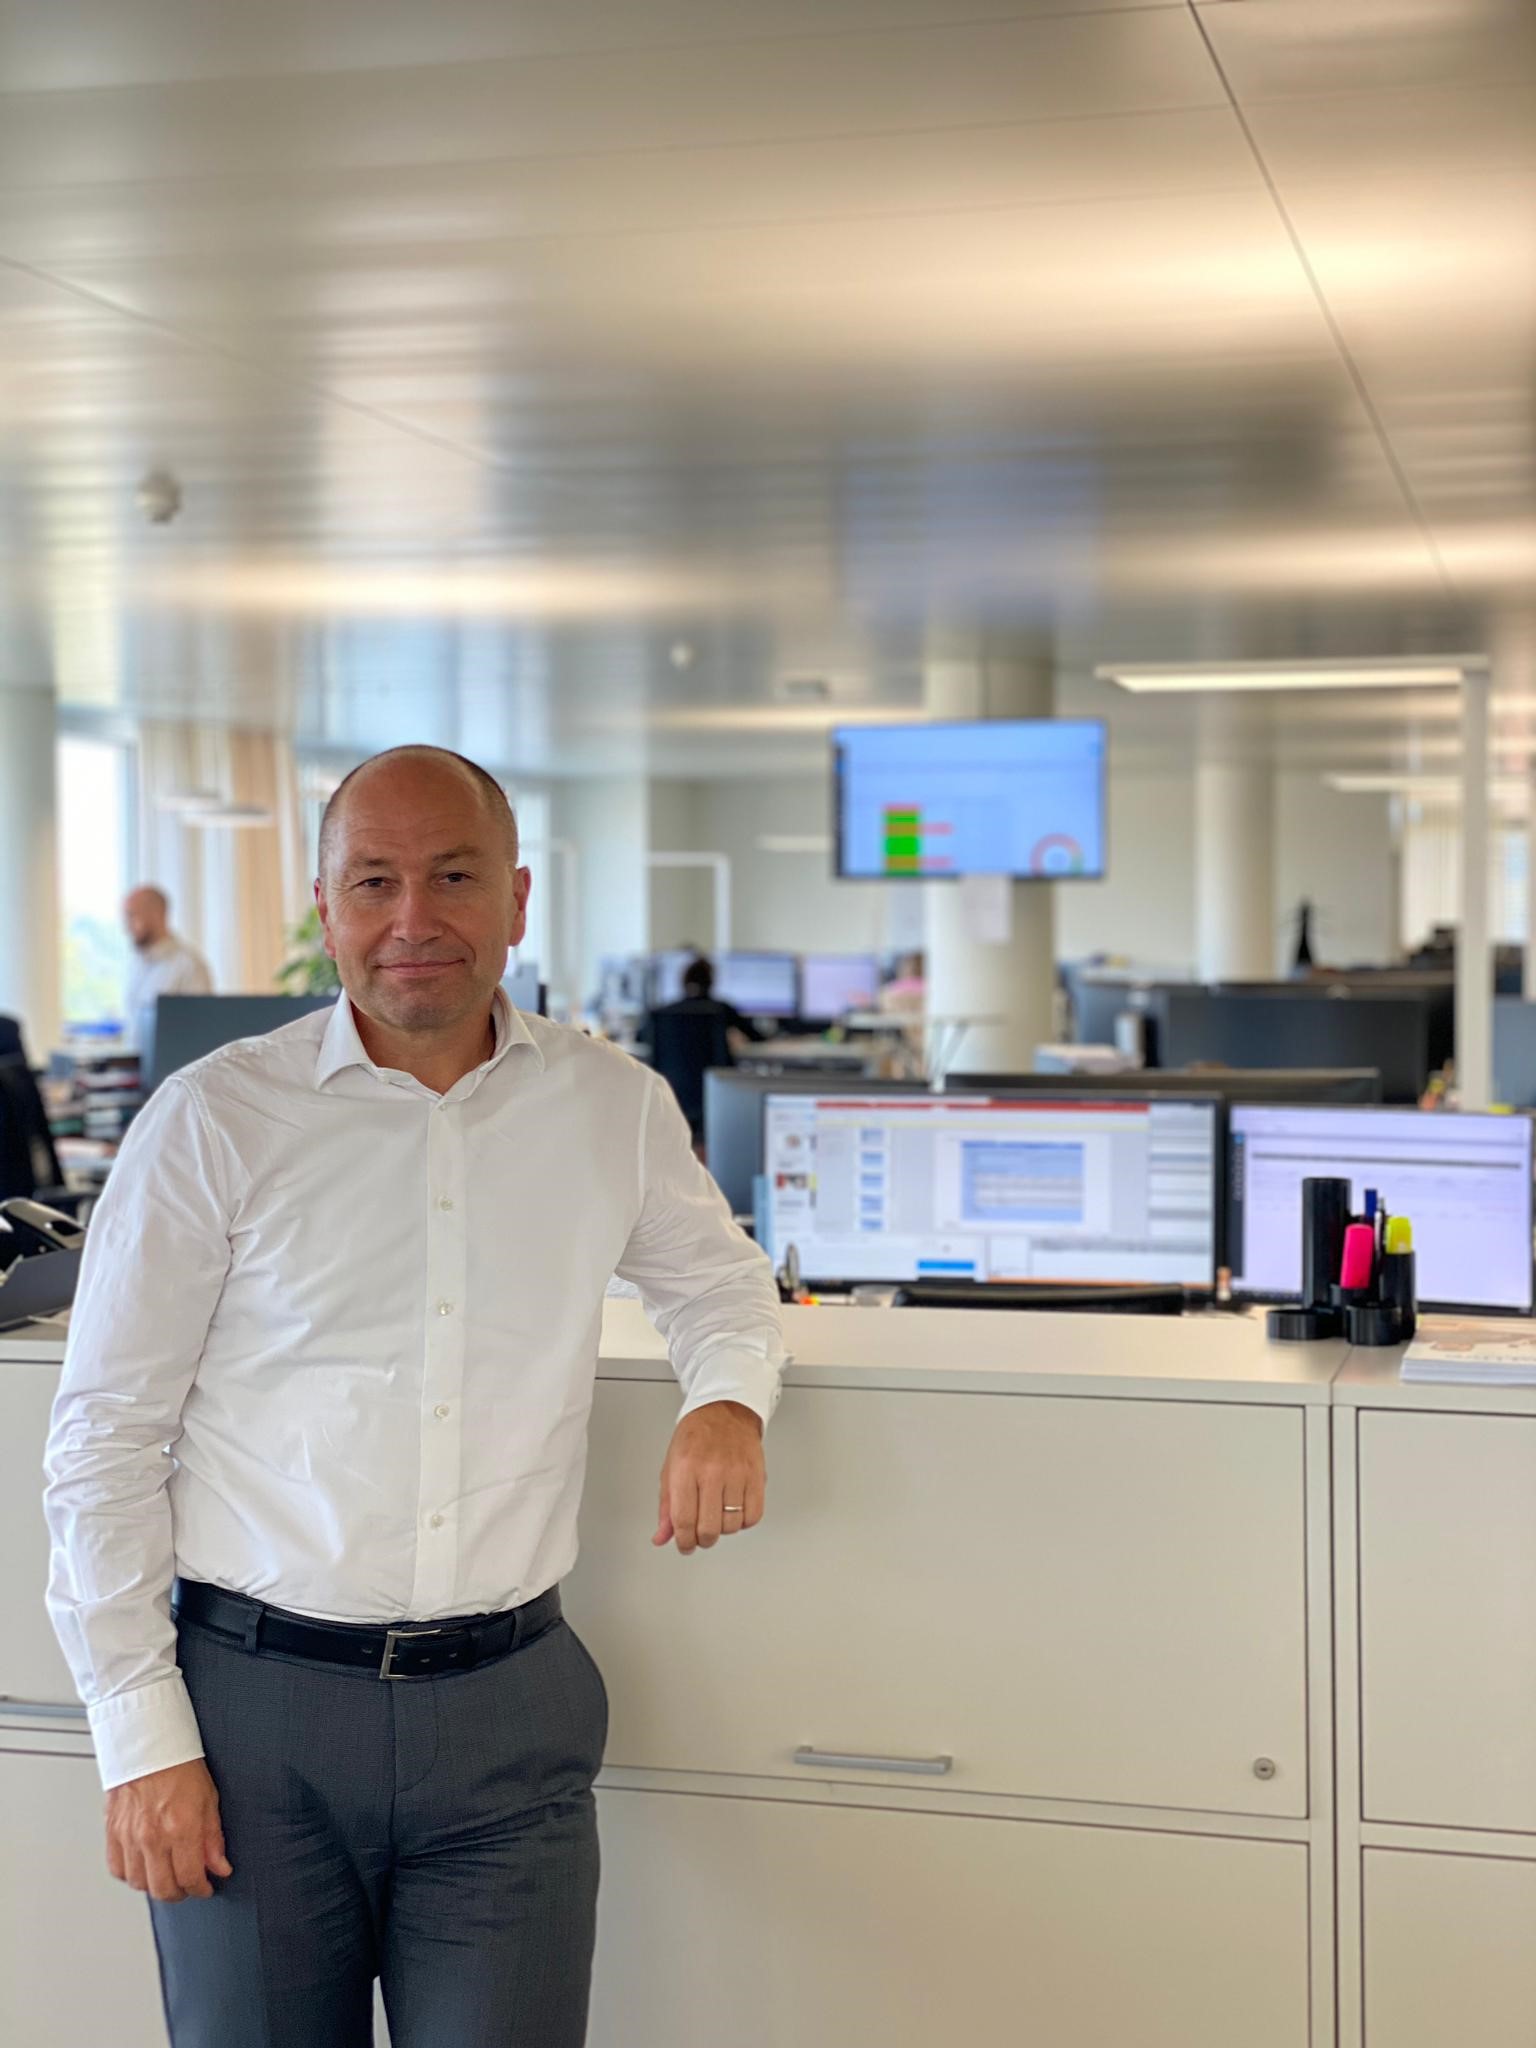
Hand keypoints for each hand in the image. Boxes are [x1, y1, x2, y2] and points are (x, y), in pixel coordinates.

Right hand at [106, 1758, 231, 1902]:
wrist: (148, 1745)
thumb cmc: (179, 1765)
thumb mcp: (209, 1798)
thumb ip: (213, 1838)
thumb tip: (219, 1867)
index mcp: (180, 1827)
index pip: (190, 1877)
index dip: (200, 1889)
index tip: (205, 1887)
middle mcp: (152, 1836)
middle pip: (162, 1889)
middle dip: (179, 1893)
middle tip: (188, 1885)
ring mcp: (129, 1836)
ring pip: (139, 1884)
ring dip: (155, 1885)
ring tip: (167, 1875)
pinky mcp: (112, 1833)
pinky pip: (117, 1869)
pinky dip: (131, 1874)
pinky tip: (144, 1865)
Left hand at [654, 1400, 765, 1555]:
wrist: (725, 1410)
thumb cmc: (695, 1437)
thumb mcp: (671, 1468)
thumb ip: (667, 1506)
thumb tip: (662, 1537)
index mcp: (685, 1470)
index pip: (684, 1521)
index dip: (684, 1542)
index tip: (685, 1545)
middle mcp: (711, 1472)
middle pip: (709, 1528)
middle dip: (703, 1539)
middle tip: (700, 1534)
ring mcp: (737, 1473)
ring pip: (731, 1526)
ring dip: (723, 1529)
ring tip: (717, 1515)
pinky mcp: (756, 1475)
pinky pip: (753, 1516)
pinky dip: (743, 1521)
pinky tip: (735, 1511)